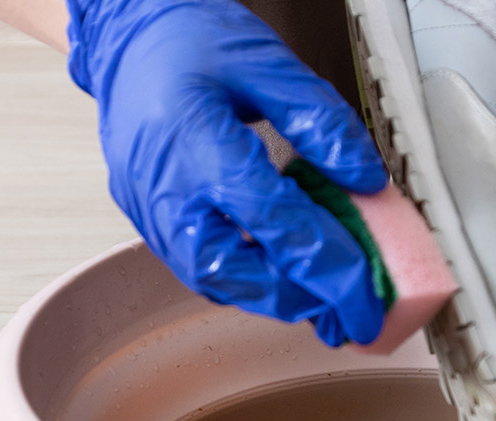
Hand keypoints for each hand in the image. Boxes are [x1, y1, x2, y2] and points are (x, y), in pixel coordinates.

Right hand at [66, 0, 388, 345]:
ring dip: (275, 298)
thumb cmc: (186, 41)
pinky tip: (282, 273)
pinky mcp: (149, 220)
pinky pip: (200, 267)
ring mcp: (150, 211)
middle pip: (240, 275)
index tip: (369, 297)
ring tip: (322, 295)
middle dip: (303, 300)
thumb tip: (365, 178)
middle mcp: (166, 189)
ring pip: (216, 283)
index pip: (278, 227)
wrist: (126, 35)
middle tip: (352, 310)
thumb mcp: (268, 64)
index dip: (330, 269)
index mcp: (197, 144)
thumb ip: (321, 122)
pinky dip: (247, 280)